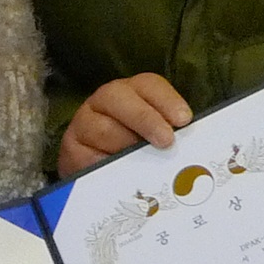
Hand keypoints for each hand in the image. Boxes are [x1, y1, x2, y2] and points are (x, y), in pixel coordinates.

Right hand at [58, 73, 194, 176]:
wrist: (93, 179)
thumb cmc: (132, 152)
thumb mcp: (153, 138)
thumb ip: (170, 133)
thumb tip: (193, 143)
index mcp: (130, 92)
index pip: (148, 85)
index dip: (166, 99)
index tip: (184, 119)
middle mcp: (103, 102)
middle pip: (119, 97)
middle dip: (145, 118)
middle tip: (166, 140)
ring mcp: (84, 124)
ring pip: (103, 128)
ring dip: (127, 145)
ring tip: (145, 163)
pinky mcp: (71, 151)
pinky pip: (88, 157)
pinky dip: (106, 165)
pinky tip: (120, 176)